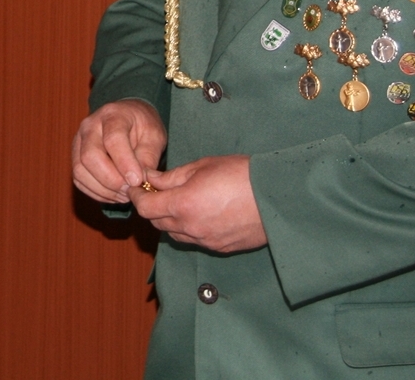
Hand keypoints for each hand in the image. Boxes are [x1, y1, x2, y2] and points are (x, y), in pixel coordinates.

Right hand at [72, 99, 166, 203]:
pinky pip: (79, 180)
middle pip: (90, 156)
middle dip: (111, 180)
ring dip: (104, 190)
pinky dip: (97, 193)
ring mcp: (78, 141)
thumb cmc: (143, 126)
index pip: (113, 139)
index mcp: (112, 115)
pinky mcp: (75, 157)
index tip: (137, 181)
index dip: (124, 163)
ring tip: (125, 195)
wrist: (128, 118)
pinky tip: (115, 195)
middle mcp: (90, 126)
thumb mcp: (154, 136)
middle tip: (131, 191)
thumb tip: (138, 182)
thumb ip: (148, 157)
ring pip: (80, 171)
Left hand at [130, 154, 266, 253]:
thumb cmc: (242, 175)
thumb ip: (172, 176)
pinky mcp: (220, 248)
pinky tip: (199, 213)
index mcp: (183, 205)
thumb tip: (151, 179)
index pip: (146, 208)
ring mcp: (206, 241)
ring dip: (170, 220)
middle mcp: (191, 228)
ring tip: (179, 202)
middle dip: (152, 207)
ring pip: (175, 234)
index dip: (137, 197)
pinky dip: (189, 229)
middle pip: (157, 223)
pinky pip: (195, 240)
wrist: (277, 197)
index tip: (136, 187)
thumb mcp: (202, 166)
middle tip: (155, 192)